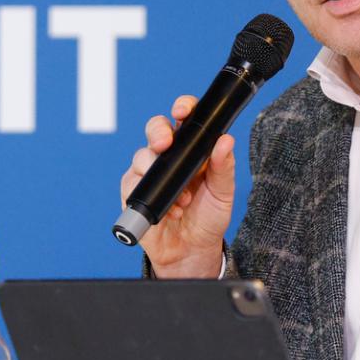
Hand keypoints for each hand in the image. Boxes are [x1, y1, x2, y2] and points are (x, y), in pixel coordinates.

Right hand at [118, 94, 235, 278]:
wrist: (192, 251)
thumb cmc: (208, 217)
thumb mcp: (223, 192)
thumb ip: (223, 166)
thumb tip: (225, 140)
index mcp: (191, 148)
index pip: (183, 119)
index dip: (181, 108)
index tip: (183, 110)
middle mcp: (168, 156)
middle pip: (155, 128)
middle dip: (158, 131)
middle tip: (166, 144)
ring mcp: (149, 172)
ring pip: (141, 155)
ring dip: (160, 172)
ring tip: (184, 198)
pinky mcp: (133, 191)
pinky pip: (133, 183)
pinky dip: (153, 194)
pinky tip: (171, 210)